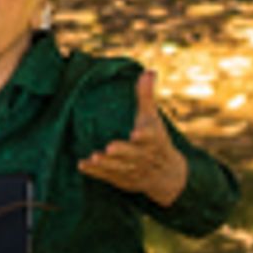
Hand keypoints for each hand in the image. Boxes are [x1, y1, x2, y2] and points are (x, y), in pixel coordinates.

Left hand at [79, 69, 187, 206]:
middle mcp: (144, 157)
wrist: (169, 175)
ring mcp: (134, 171)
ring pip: (120, 168)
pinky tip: (83, 165)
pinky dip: (97, 173)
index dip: (143, 135)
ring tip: (94, 157)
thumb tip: (148, 71)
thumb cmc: (156, 140)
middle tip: (110, 147)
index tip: (136, 133)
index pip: (150, 137)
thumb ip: (146, 96)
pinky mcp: (124, 180)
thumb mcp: (152, 118)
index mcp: (153, 140)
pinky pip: (109, 177)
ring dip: (106, 164)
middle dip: (122, 151)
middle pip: (133, 155)